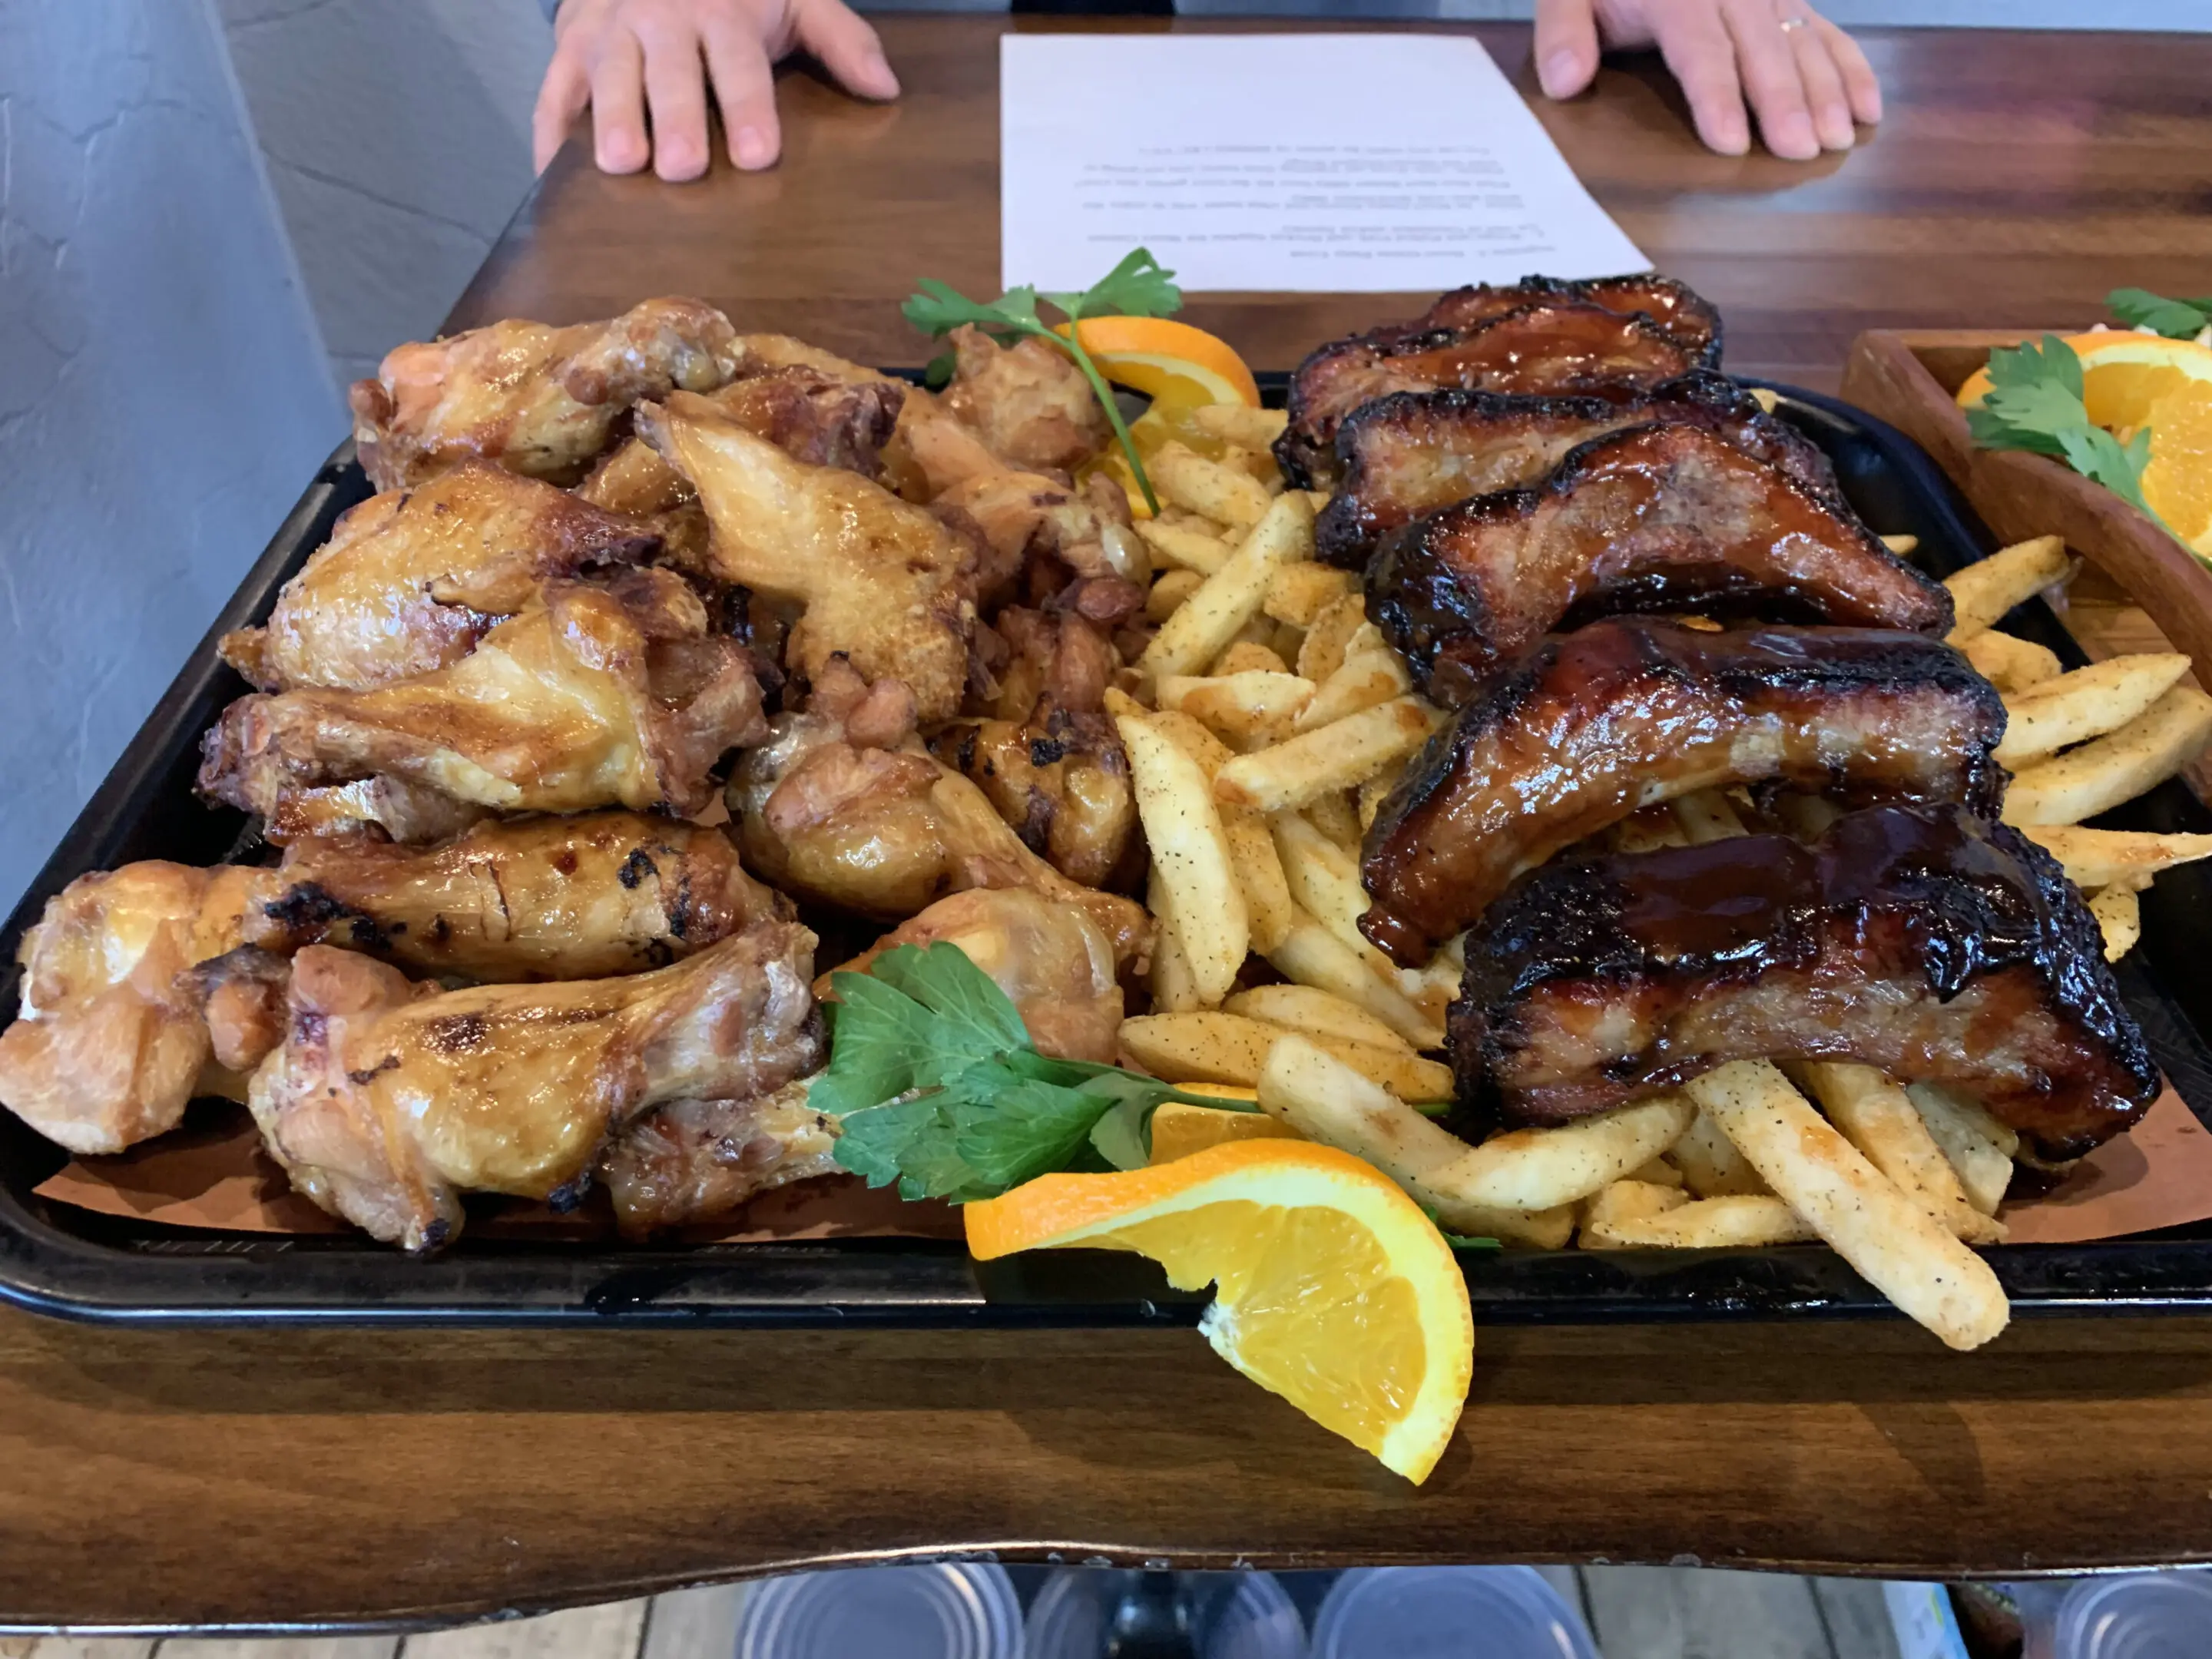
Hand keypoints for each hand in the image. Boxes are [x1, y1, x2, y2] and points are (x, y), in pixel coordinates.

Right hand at [533, 0, 899, 180]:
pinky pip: (553, 89)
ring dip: (610, 119)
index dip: (747, 107)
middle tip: (680, 167)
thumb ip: (840, 39)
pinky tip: (550, 173)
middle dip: (672, 117)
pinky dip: (548, 130)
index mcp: (722, 10)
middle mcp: (661, 20)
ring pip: (607, 77)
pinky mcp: (569, 45)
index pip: (737, 63)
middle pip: (668, 74)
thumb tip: (885, 89)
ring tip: (618, 164)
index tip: (757, 154)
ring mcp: (610, 33)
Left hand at [1534, 0, 1879, 160]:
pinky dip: (1850, 66)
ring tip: (1840, 137)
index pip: (1700, 48)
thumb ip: (1562, 33)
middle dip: (1785, 100)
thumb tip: (1565, 81)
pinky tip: (1870, 107)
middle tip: (1803, 150)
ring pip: (1801, 40)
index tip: (1732, 140)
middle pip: (1761, 48)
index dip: (1717, 95)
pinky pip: (1825, 30)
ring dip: (1825, 89)